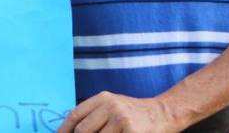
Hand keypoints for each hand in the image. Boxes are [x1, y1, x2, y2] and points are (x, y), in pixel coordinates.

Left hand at [57, 92, 179, 132]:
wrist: (164, 112)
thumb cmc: (135, 112)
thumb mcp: (113, 105)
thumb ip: (94, 114)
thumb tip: (73, 129)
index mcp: (103, 98)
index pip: (76, 115)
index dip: (64, 128)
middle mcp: (111, 106)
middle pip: (83, 130)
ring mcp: (121, 119)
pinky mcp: (131, 132)